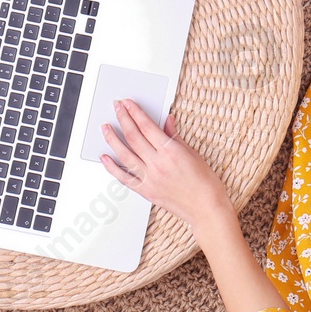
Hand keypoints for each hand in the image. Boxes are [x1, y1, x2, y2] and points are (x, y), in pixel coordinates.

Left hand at [101, 99, 231, 230]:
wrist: (205, 207)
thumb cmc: (204, 182)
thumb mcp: (193, 153)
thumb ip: (175, 136)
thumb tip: (167, 121)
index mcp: (170, 152)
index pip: (147, 126)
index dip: (135, 112)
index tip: (129, 104)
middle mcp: (157, 164)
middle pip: (133, 137)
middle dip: (123, 119)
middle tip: (117, 108)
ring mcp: (149, 178)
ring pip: (124, 154)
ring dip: (113, 139)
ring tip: (106, 128)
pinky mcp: (145, 191)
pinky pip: (124, 177)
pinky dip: (112, 167)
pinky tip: (105, 157)